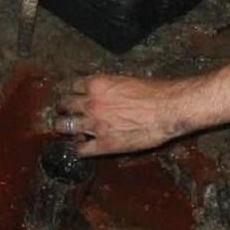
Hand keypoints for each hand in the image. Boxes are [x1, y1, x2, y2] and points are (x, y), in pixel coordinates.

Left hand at [52, 75, 188, 156]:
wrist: (168, 109)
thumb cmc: (153, 92)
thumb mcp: (125, 80)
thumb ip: (108, 87)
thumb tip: (103, 90)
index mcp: (96, 84)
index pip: (70, 85)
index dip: (68, 90)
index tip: (68, 93)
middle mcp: (91, 103)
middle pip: (64, 105)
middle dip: (62, 108)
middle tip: (63, 111)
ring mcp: (95, 125)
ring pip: (65, 127)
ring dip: (63, 127)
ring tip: (65, 129)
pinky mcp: (104, 144)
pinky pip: (81, 149)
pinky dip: (78, 149)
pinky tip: (81, 147)